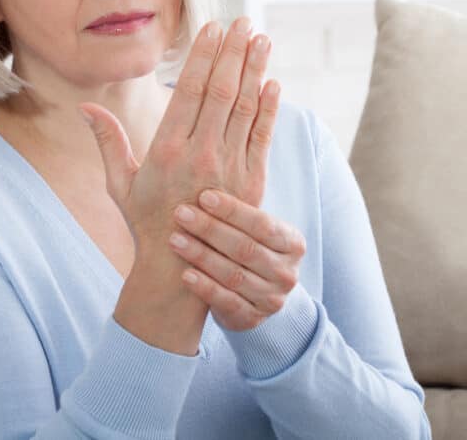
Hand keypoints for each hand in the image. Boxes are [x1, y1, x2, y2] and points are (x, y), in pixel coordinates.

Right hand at [79, 16, 279, 250]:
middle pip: (221, 91)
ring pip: (245, 108)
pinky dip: (269, 108)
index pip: (189, 90)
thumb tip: (84, 106)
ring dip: (255, 70)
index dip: (204, 55)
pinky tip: (272, 83)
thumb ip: (107, 140)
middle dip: (234, 52)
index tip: (213, 27)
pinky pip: (262, 137)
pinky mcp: (251, 183)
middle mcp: (200, 155)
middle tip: (243, 22)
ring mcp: (229, 169)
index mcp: (166, 150)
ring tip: (261, 39)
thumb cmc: (144, 222)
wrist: (178, 269)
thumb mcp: (118, 182)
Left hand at [168, 188, 305, 331]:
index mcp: (292, 242)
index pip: (263, 224)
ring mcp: (271, 298)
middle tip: (180, 212)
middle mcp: (286, 272)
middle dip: (210, 229)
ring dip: (202, 256)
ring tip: (174, 239)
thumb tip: (230, 148)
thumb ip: (243, 197)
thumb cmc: (245, 246)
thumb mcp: (253, 227)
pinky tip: (185, 273)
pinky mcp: (252, 318)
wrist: (252, 295)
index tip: (204, 195)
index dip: (233, 210)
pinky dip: (205, 287)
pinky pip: (227, 302)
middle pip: (246, 248)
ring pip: (234, 275)